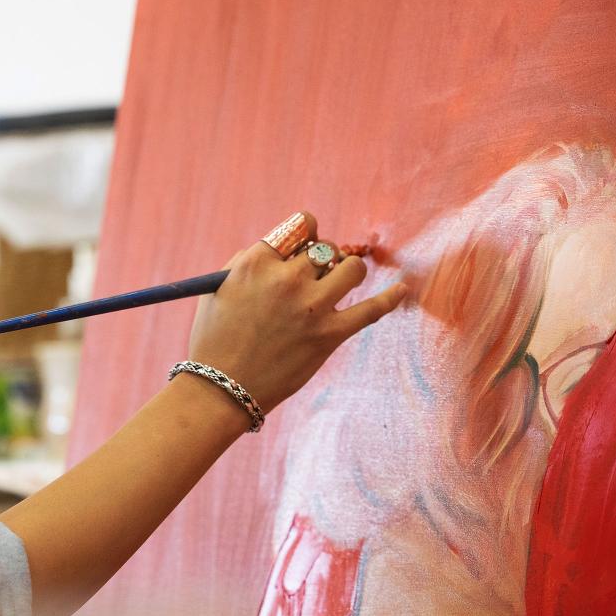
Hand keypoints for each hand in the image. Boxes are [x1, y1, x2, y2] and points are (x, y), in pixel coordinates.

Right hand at [187, 213, 406, 412]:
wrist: (221, 389)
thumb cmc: (214, 339)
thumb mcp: (218, 289)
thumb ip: (249, 261)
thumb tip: (285, 250)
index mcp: (256, 263)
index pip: (300, 226)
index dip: (307, 233)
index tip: (306, 245)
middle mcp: (286, 279)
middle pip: (324, 248)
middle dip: (322, 258)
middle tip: (314, 275)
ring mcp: (311, 307)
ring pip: (352, 269)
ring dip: (349, 271)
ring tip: (341, 282)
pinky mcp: (329, 335)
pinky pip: (371, 310)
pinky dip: (391, 298)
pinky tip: (402, 289)